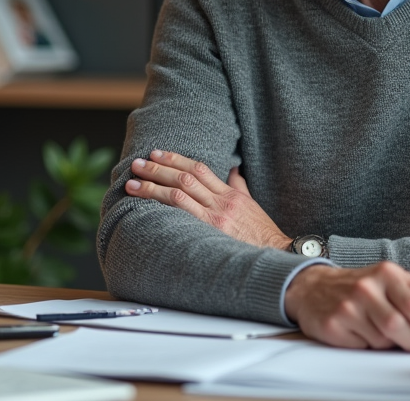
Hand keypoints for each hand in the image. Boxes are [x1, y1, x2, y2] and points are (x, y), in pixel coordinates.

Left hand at [125, 150, 290, 249]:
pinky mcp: (212, 233)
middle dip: (158, 169)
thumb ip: (239, 186)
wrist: (276, 254)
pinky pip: (183, 216)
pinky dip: (163, 208)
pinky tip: (145, 207)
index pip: (199, 168)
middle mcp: (222, 202)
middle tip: (137, 163)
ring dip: (153, 187)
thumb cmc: (262, 234)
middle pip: (184, 178)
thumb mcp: (252, 205)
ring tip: (132, 184)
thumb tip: (233, 170)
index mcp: (230, 193)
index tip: (157, 153)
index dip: (176, 159)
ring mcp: (216, 218)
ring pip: (179, 195)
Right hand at [284, 262, 409, 354]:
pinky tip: (364, 335)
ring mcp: (350, 304)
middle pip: (406, 319)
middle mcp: (369, 285)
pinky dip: (371, 347)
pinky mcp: (335, 323)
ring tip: (387, 336)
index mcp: (388, 273)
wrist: (313, 288)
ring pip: (387, 338)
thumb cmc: (362, 290)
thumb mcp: (390, 284)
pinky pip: (365, 346)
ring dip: (394, 344)